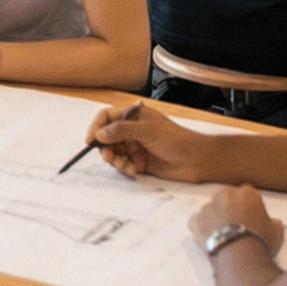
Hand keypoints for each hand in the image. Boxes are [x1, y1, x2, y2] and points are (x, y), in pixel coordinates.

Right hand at [90, 102, 213, 181]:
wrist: (196, 160)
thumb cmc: (177, 140)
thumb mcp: (147, 131)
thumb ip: (121, 130)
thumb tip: (100, 133)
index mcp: (134, 115)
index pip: (107, 117)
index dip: (96, 127)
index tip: (91, 140)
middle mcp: (133, 130)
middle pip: (107, 137)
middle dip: (105, 147)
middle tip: (108, 156)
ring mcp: (136, 146)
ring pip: (114, 152)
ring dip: (115, 160)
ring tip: (123, 164)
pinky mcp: (139, 162)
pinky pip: (123, 164)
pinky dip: (124, 168)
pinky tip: (133, 170)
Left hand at [191, 184, 283, 254]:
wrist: (240, 255)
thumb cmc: (259, 241)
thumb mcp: (277, 231)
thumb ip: (274, 222)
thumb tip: (275, 223)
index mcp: (247, 193)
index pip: (247, 196)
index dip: (249, 208)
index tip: (251, 219)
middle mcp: (226, 194)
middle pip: (227, 199)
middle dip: (230, 210)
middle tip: (236, 226)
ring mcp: (209, 206)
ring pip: (212, 210)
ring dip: (216, 219)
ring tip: (224, 235)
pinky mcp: (197, 219)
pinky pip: (197, 220)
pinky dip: (200, 227)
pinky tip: (209, 237)